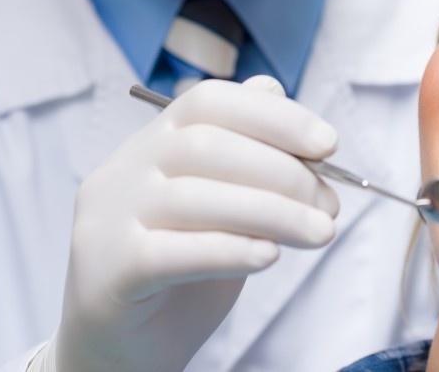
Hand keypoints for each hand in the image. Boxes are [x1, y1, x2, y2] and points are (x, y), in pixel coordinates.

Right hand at [34, 76, 339, 371]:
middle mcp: (123, 171)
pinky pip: (173, 253)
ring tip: (319, 234)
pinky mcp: (109, 270)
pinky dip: (231, 250)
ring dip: (273, 212)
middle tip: (329, 205)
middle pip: (206, 145)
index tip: (329, 144)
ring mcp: (108, 219)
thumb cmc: (178, 275)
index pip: (208, 102)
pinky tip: (268, 256)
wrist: (119, 350)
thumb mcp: (219, 206)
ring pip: (195, 197)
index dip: (274, 116)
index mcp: (150, 143)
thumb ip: (243, 155)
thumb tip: (276, 92)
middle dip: (283, 171)